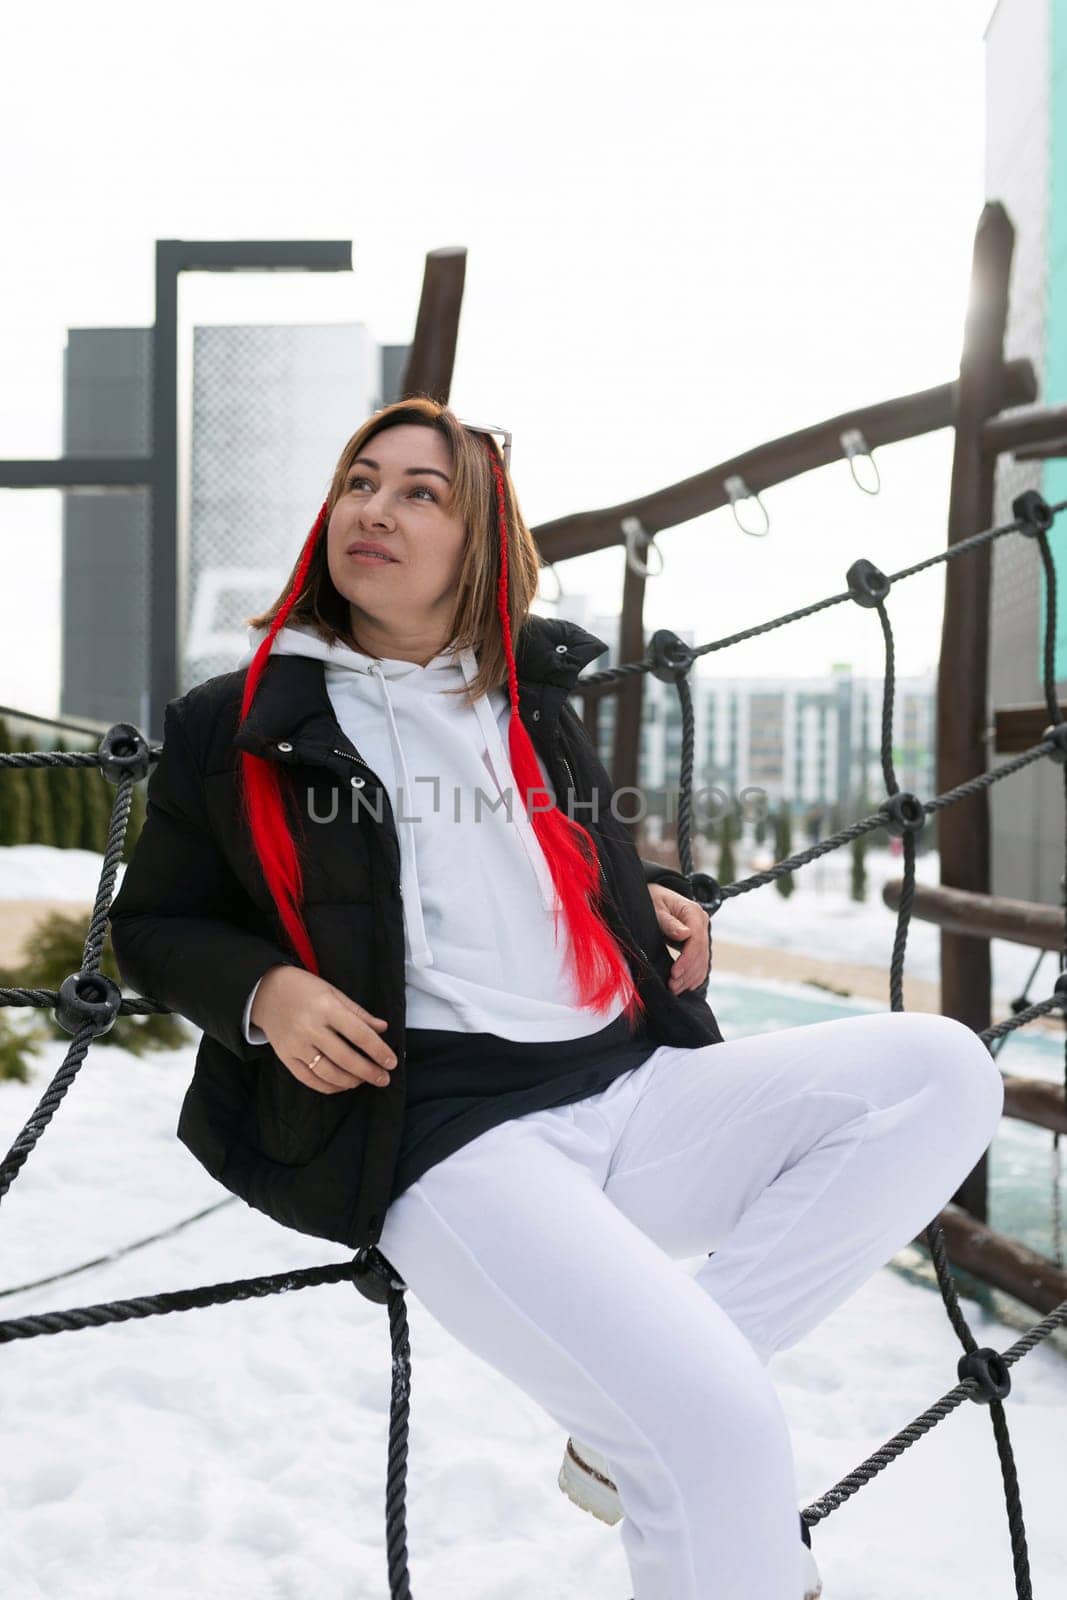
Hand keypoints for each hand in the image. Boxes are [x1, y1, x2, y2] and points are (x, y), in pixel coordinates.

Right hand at [250, 965, 396, 1094]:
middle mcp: (310, 1028)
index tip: (391, 1062)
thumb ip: (358, 1012)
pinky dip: (329, 1086)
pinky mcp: (286, 1057)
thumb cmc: (304, 989)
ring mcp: (296, 1045)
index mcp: (326, 1008)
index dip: (378, 1050)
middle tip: (384, 1078)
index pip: (359, 1034)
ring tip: (364, 1080)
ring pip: (328, 1073)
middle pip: (345, 1058)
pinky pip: (309, 1079)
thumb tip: (383, 1028)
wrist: (265, 992)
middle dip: (368, 1072)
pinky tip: (343, 1084)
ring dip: (351, 1081)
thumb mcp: (333, 992)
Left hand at [647, 883, 711, 993]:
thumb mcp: (656, 907)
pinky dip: (694, 977)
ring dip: (690, 978)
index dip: (687, 959)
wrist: (654, 896)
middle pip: (701, 954)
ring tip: (674, 989)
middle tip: (672, 987)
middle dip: (687, 973)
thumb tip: (685, 934)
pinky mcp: (697, 943)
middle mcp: (702, 923)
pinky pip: (701, 963)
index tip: (674, 973)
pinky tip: (685, 987)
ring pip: (702, 961)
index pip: (696, 940)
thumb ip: (668, 921)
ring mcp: (701, 934)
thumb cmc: (652, 899)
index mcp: (694, 912)